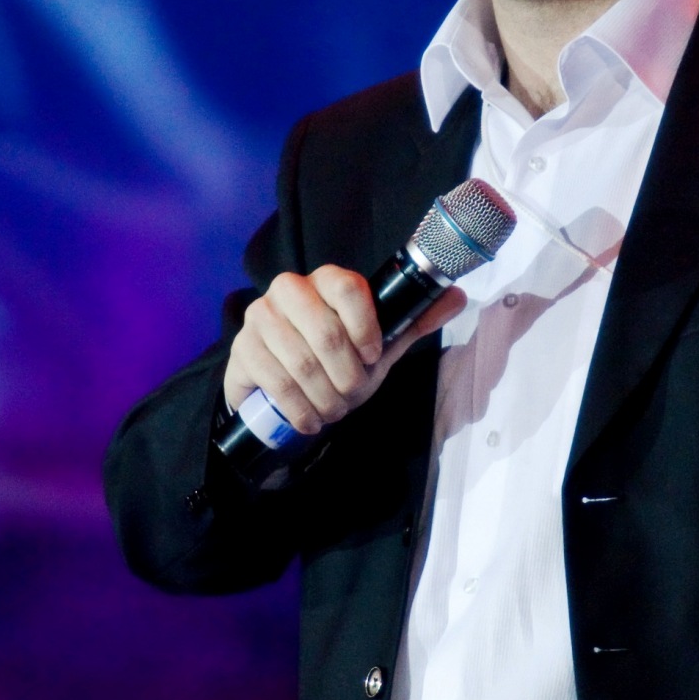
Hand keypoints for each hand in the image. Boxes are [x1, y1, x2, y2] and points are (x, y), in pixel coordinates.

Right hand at [223, 266, 463, 433]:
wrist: (282, 388)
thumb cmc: (335, 361)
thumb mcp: (378, 344)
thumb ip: (412, 321)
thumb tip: (457, 295)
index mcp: (325, 279)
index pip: (346, 286)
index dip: (365, 326)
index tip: (373, 356)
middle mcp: (288, 289)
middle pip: (325, 332)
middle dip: (347, 376)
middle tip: (352, 393)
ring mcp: (259, 317)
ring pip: (302, 363)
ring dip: (326, 397)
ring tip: (333, 409)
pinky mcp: (242, 350)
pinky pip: (276, 383)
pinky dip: (301, 410)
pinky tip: (311, 420)